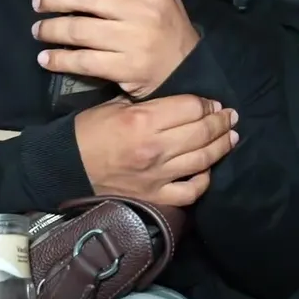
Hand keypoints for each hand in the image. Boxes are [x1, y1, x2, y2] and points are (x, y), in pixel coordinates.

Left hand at [33, 0, 199, 97]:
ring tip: (39, 29)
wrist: (187, 71)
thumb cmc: (168, 26)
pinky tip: (46, 58)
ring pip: (79, 30)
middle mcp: (144, 11)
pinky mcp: (125, 68)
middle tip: (39, 2)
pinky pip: (83, 62)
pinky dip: (59, 59)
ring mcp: (134, 41)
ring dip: (50, 29)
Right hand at [75, 95, 238, 206]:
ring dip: (222, 147)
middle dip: (221, 122)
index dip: (207, 104)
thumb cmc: (89, 131)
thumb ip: (150, 103)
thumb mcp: (116, 104)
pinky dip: (204, 181)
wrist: (67, 165)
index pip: (191, 108)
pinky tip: (207, 170)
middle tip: (231, 117)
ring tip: (230, 138)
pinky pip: (190, 191)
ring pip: (203, 159)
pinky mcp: (155, 195)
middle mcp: (155, 148)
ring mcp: (158, 175)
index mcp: (143, 120)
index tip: (214, 103)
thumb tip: (181, 104)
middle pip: (202, 132)